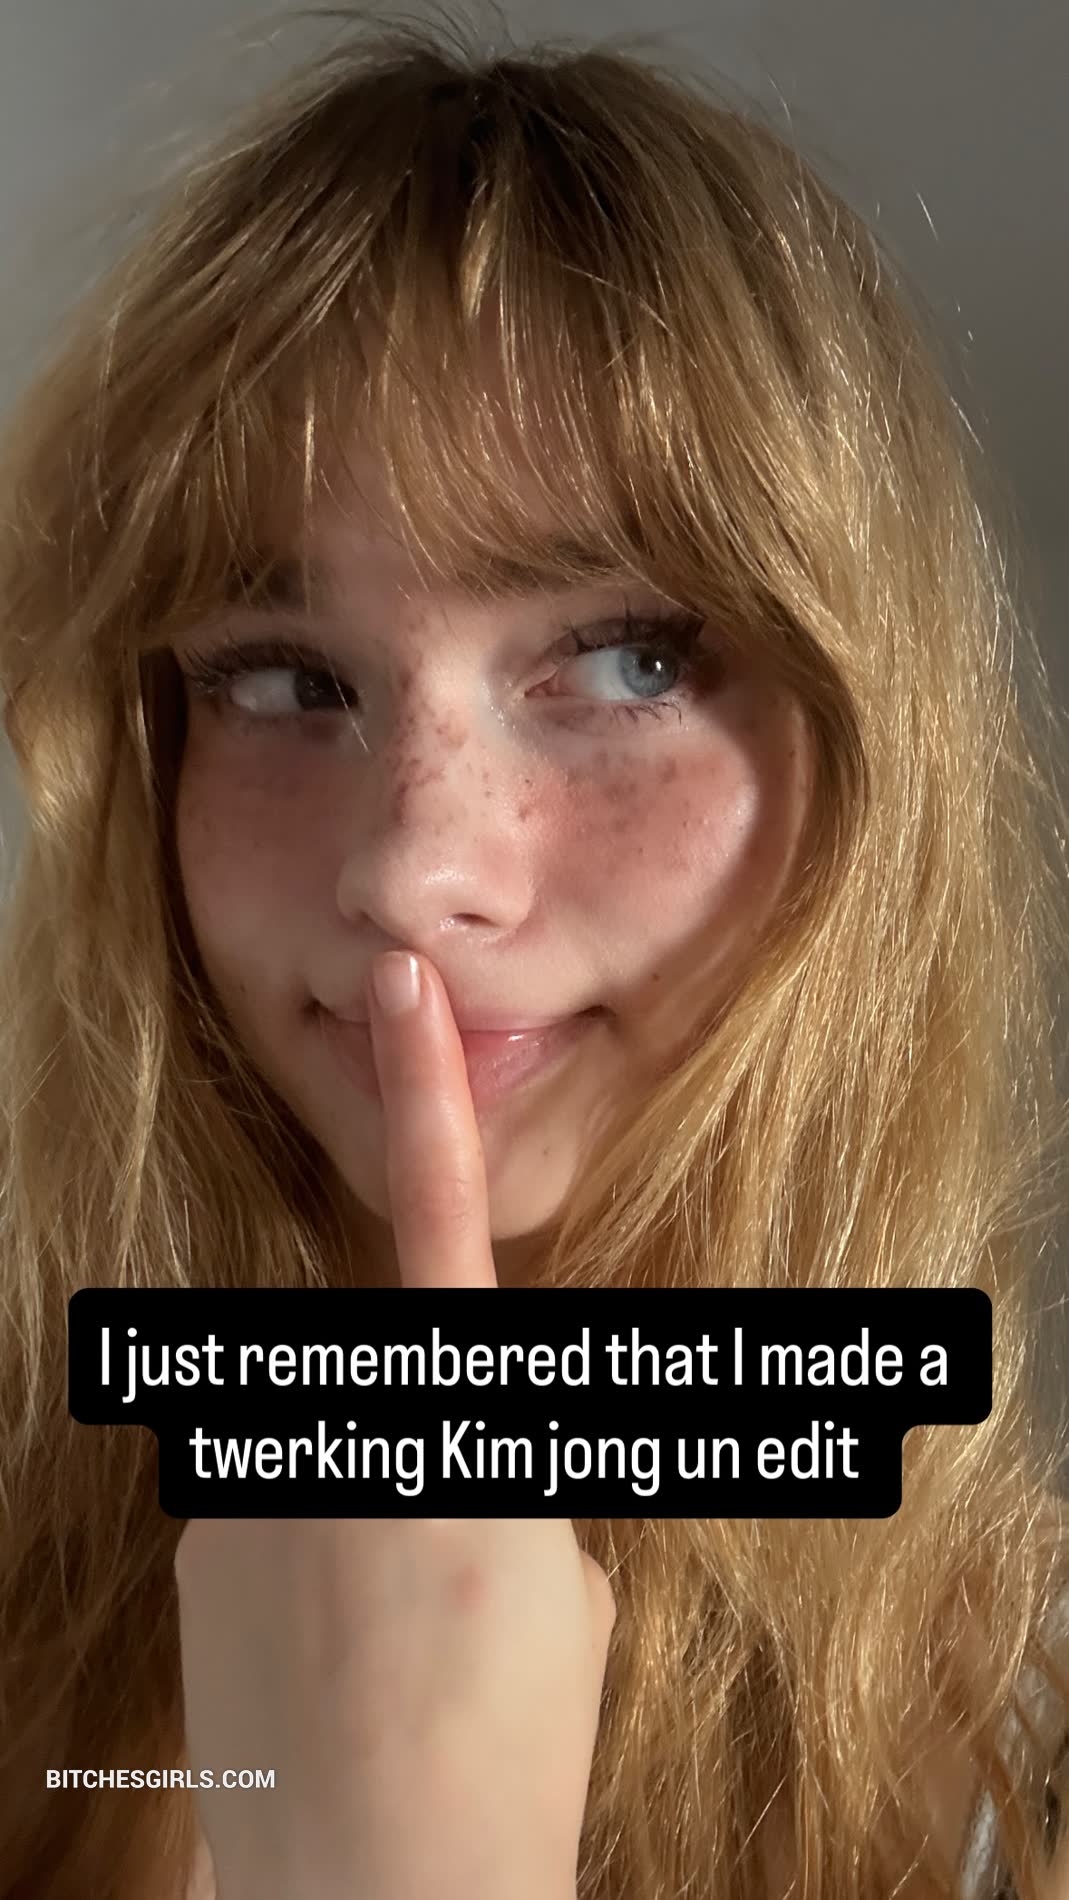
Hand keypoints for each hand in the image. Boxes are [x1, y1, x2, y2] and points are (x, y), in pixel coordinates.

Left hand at [175, 950, 616, 1899]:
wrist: (377, 1890)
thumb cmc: (509, 1745)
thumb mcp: (564, 1588)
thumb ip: (518, 1474)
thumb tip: (484, 1453)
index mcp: (450, 1422)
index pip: (440, 1219)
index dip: (426, 1090)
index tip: (399, 980)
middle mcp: (337, 1426)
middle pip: (388, 1374)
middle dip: (426, 1438)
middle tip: (459, 1578)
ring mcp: (249, 1488)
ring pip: (329, 1450)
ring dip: (364, 1516)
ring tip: (395, 1642)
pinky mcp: (199, 1548)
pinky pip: (270, 1511)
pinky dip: (306, 1566)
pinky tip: (331, 1664)